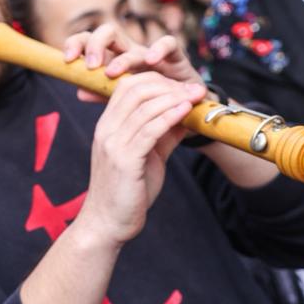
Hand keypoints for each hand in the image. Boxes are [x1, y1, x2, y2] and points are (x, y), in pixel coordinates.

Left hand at [59, 27, 203, 91]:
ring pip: (133, 42)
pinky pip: (169, 44)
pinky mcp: (176, 58)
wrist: (186, 111)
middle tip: (90, 67)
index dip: (76, 45)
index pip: (89, 42)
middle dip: (95, 45)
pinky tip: (152, 60)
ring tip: (113, 73)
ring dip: (122, 58)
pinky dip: (160, 49)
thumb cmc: (151, 104)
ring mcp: (151, 54)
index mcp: (112, 61)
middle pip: (107, 33)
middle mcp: (130, 53)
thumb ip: (103, 94)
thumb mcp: (124, 101)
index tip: (67, 60)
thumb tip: (78, 92)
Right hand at [71, 67, 203, 246]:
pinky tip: (186, 111)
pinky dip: (170, 116)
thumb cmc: (127, 192)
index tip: (183, 87)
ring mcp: (113, 144)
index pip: (128, 86)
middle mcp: (106, 130)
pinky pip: (149, 130)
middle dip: (169, 85)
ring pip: (144, 106)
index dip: (157, 80)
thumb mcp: (147, 157)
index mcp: (107, 126)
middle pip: (136, 89)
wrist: (107, 223)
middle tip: (195, 89)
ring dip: (175, 98)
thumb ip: (163, 135)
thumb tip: (185, 116)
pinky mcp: (124, 161)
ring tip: (197, 96)